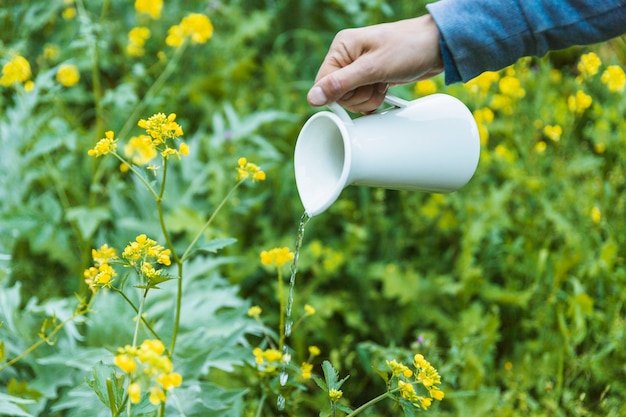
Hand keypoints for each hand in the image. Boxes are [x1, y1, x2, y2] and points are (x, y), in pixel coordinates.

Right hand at [307, 15, 442, 112]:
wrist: (438, 47)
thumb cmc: (409, 48)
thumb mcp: (373, 69)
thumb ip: (341, 84)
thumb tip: (312, 98)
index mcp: (342, 48)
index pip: (323, 83)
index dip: (340, 94)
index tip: (360, 90)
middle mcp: (348, 57)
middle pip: (338, 95)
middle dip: (359, 97)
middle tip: (377, 84)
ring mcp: (360, 68)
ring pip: (352, 100)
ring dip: (369, 98)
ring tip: (384, 84)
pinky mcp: (371, 77)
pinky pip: (364, 98)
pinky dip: (375, 99)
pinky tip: (385, 89)